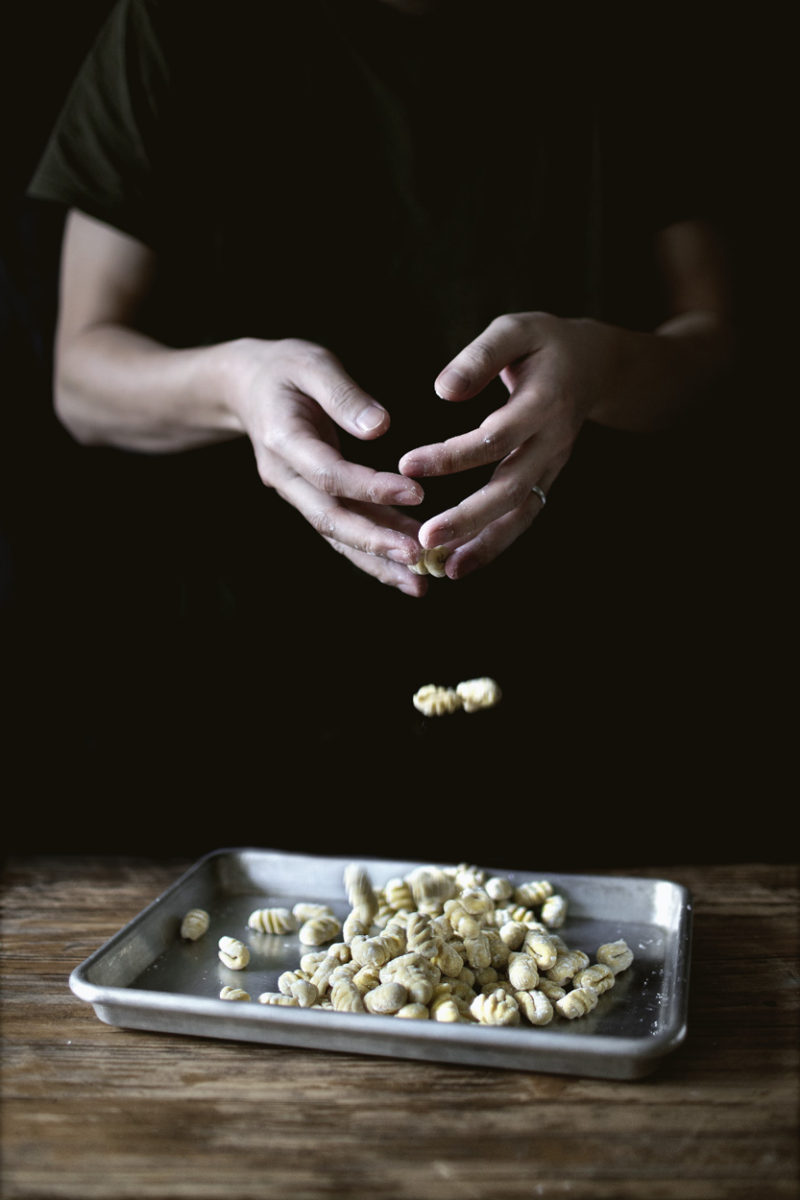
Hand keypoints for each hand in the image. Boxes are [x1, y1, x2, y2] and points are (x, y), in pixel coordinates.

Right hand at [226, 337, 427, 593]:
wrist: (245, 387)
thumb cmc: (283, 369)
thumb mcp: (311, 363)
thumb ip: (343, 394)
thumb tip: (380, 427)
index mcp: (282, 439)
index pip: (328, 473)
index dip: (370, 487)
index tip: (416, 493)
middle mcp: (286, 476)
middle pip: (330, 519)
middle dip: (374, 543)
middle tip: (418, 558)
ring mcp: (297, 493)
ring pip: (337, 535)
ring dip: (377, 562)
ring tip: (419, 583)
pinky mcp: (312, 499)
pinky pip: (343, 530)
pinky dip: (374, 550)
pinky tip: (410, 563)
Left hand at [398, 313, 617, 577]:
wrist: (596, 365)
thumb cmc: (544, 343)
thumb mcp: (515, 330)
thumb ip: (480, 357)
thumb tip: (443, 391)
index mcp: (543, 402)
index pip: (496, 436)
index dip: (453, 454)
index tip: (407, 464)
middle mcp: (551, 442)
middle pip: (511, 487)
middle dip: (468, 516)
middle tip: (426, 536)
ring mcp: (552, 466)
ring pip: (520, 513)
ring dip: (483, 543)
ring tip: (444, 567)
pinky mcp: (546, 480)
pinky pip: (522, 518)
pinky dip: (493, 545)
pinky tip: (459, 564)